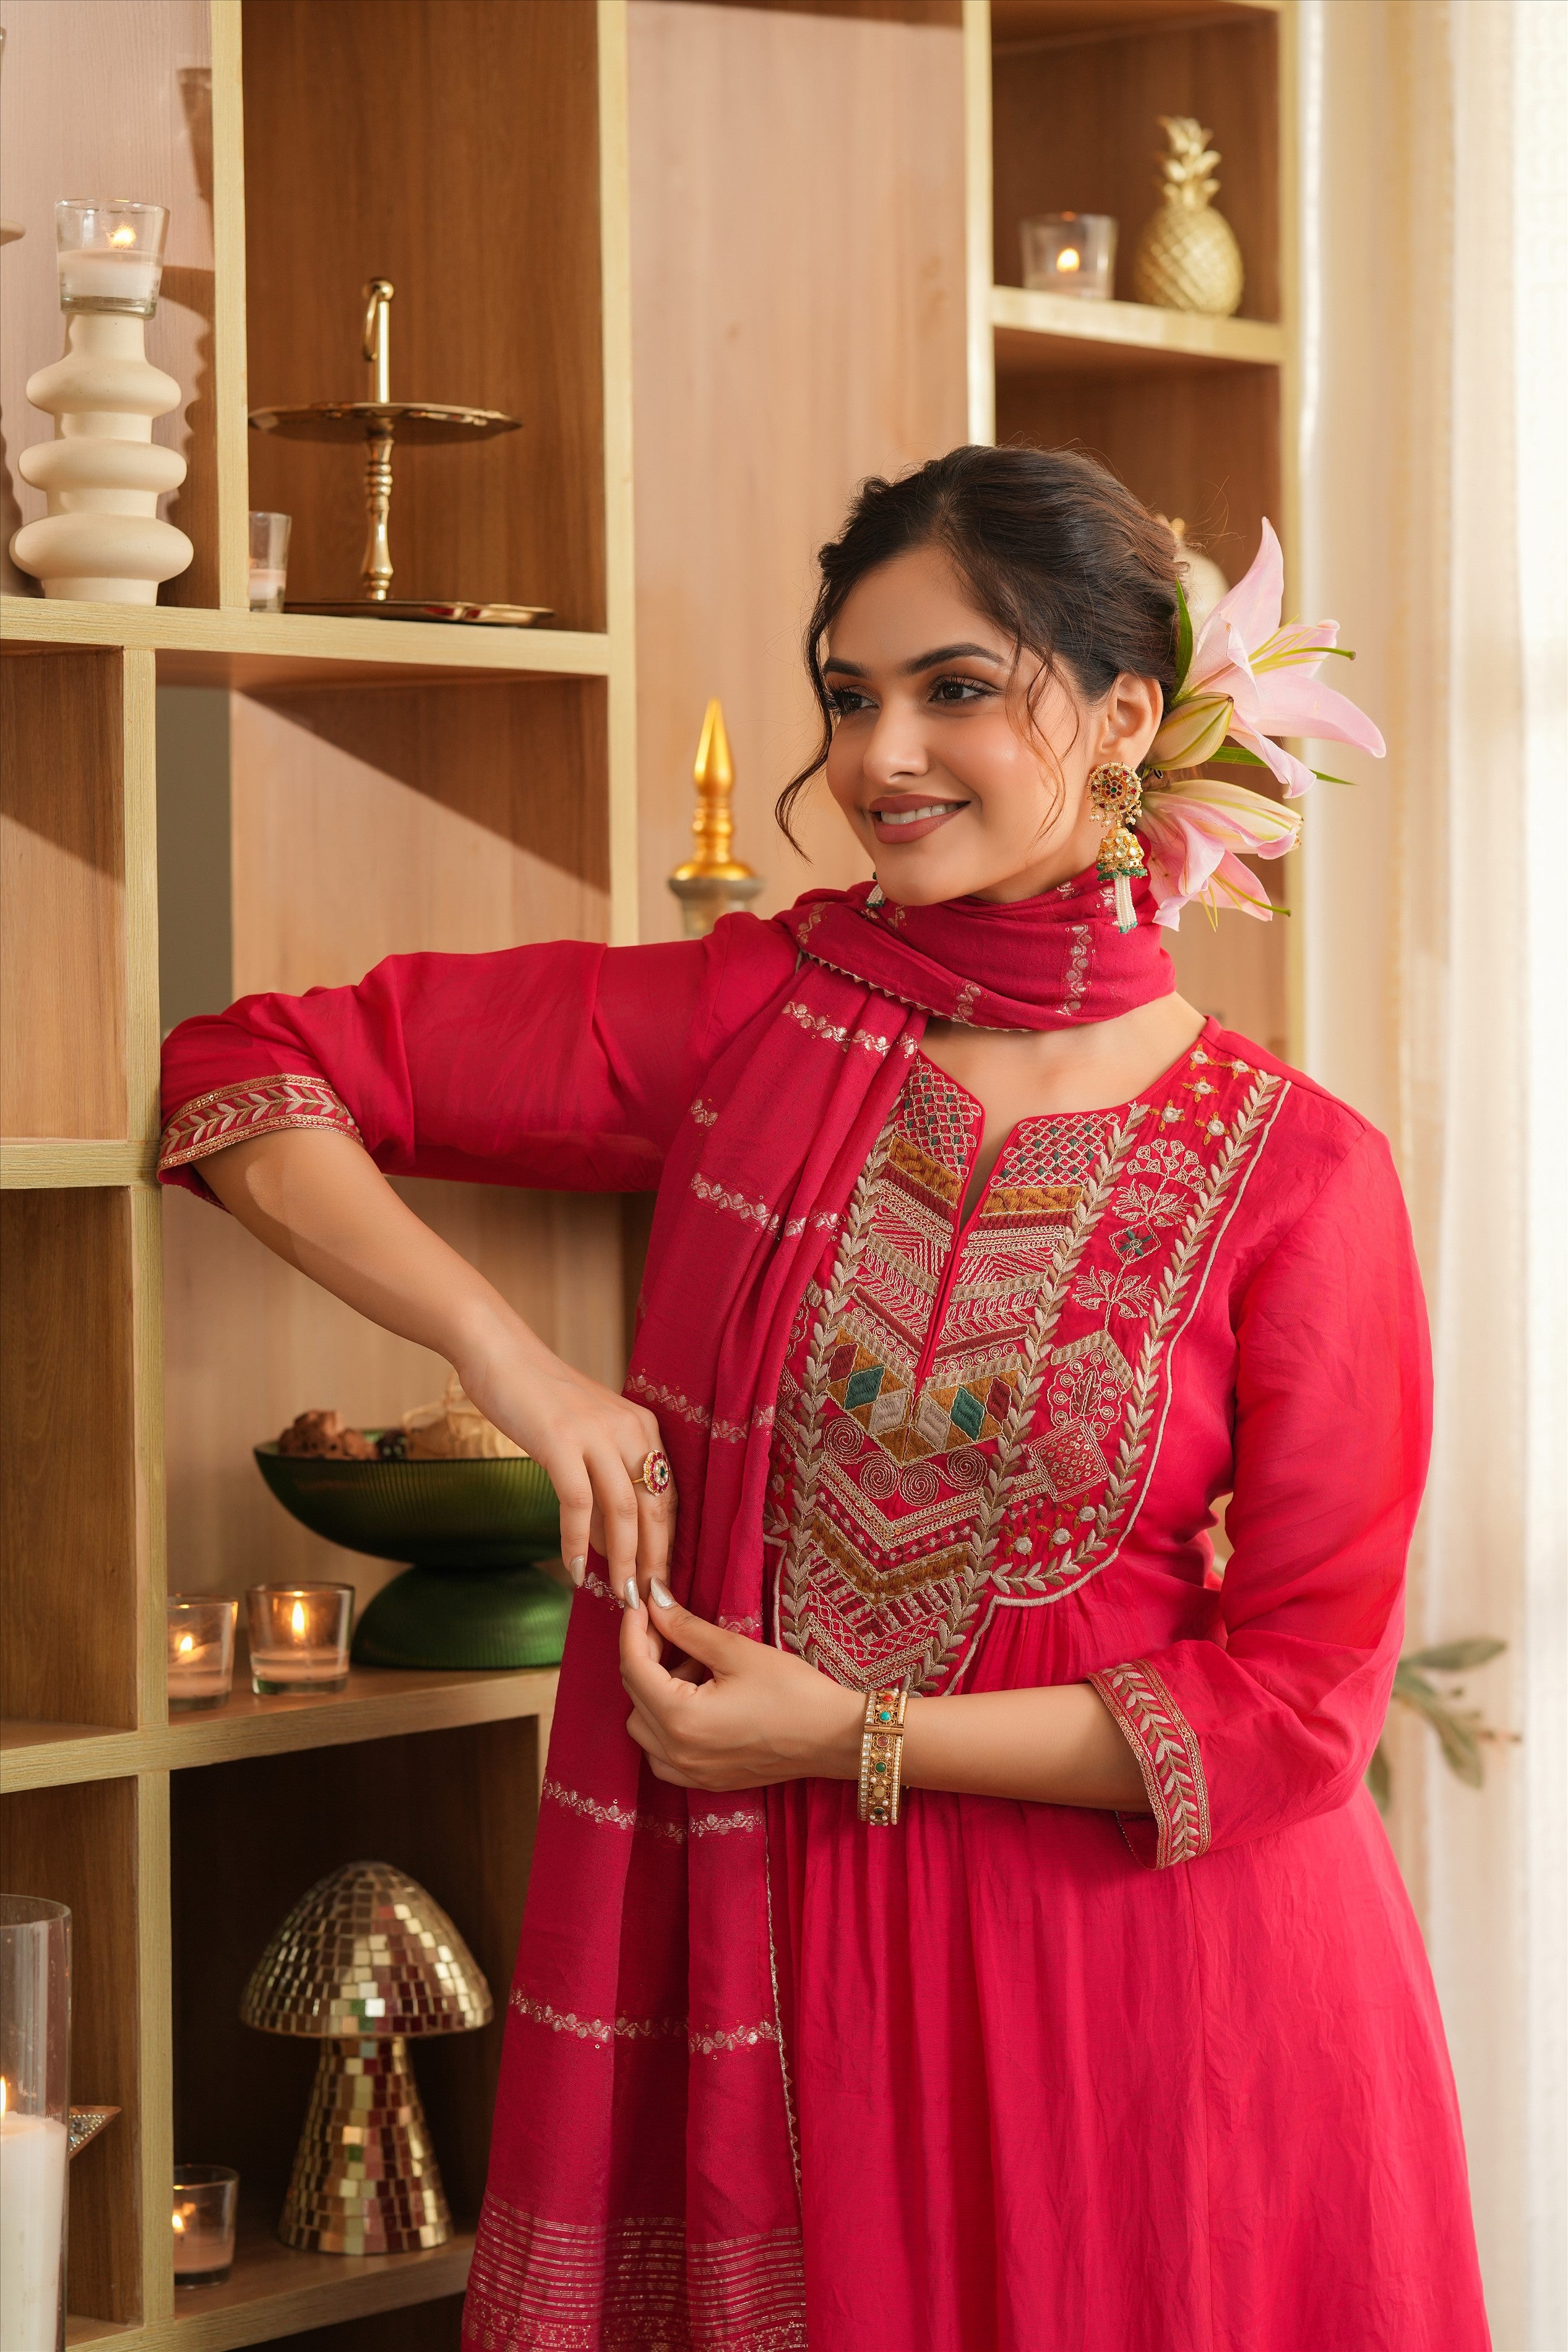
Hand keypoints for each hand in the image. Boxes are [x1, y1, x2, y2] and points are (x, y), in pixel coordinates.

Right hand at [196, 1127, 677, 1599]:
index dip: (669, 1543)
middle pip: (655, 1507)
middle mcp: (629, 1429)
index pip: (668, 1495)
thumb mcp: (584, 1432)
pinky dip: (578, 1542)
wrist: (498, 1353)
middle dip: (655, 1560)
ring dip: (625, 1560)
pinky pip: (577, 1504)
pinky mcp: (561, 1442)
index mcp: (642, 1426)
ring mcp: (596, 1434)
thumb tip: (607, 1539)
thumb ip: (601, 1479)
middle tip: (650, 1603)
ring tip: (621, 1596)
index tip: (663, 1582)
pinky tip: (575, 1570)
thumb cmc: (538, 1396)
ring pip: (625, 1510)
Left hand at [619, 1583, 863, 1791]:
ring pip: (643, 1728)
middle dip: (646, 1656)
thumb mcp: (737, 1652)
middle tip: (671, 1628)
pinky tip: (697, 1703)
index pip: (634, 1667)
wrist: (835, 1738)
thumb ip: (687, 1629)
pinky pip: (662, 1755)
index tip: (639, 1600)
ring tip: (697, 1669)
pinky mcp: (706, 1781)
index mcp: (681, 1719)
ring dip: (656, 1693)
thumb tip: (654, 1601)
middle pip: (635, 1696)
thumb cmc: (793, 1692)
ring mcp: (690, 1773)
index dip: (633, 1628)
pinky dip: (666, 1727)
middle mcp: (677, 1753)